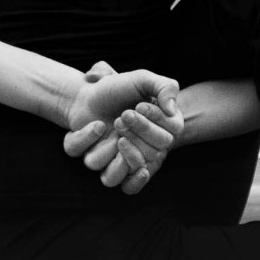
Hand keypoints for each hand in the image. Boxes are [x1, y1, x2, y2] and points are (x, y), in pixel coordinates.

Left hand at [61, 61, 183, 194]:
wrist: (88, 96)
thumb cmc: (119, 88)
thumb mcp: (143, 79)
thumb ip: (165, 87)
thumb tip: (171, 109)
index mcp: (163, 129)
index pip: (170, 134)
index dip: (155, 120)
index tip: (139, 106)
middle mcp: (149, 148)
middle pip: (155, 152)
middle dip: (141, 130)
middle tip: (123, 115)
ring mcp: (129, 159)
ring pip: (139, 167)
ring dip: (127, 148)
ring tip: (115, 124)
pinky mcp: (110, 166)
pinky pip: (116, 181)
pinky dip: (107, 158)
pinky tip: (106, 134)